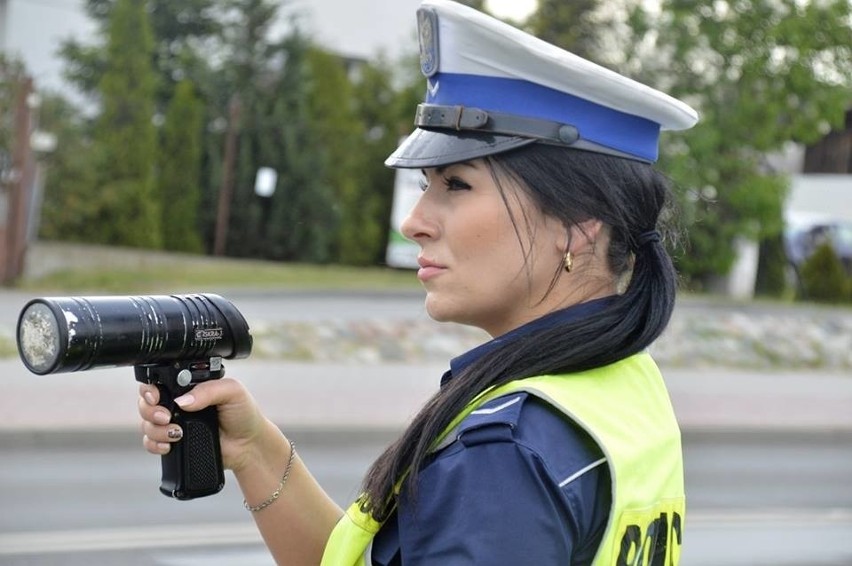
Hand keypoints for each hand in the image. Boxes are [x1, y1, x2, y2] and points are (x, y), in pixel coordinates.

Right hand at [138, 378, 269, 472]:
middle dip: (150, 410)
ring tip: (177, 433)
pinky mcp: (173, 442)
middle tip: (165, 417)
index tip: (156, 397)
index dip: (151, 389)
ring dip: (156, 429)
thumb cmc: (243, 414)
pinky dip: (154, 444)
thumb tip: (183, 400)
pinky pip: (150, 443)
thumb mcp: (232, 392)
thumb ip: (208, 390)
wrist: (248, 445)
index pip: (159, 381)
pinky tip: (169, 445)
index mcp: (189, 386)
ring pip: (146, 423)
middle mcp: (178, 403)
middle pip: (146, 402)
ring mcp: (174, 423)